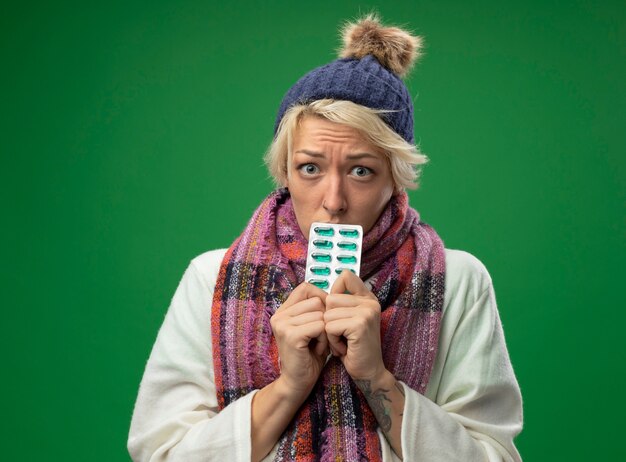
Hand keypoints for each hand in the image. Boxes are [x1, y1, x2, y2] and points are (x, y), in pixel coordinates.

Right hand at [270, 282, 328, 397]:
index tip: (324, 317)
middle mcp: (279, 315)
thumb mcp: (311, 327)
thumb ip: (314, 309)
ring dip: (325, 331)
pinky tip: (317, 350)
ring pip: (320, 314)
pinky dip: (324, 339)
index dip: (321, 298)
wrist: (299, 382)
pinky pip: (320, 326)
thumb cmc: (309, 354)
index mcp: (283, 311)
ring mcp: (283, 324)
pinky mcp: (291, 335)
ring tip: (317, 344)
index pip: (306, 288)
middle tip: (319, 337)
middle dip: (325, 318)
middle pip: (315, 300)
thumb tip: (331, 293)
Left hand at [324, 270, 385, 381]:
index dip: (334, 292)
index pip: (345, 276)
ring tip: (343, 342)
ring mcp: (366, 312)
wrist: (368, 372)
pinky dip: (332, 341)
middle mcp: (370, 302)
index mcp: (368, 298)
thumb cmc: (354, 347)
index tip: (337, 311)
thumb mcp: (349, 320)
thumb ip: (342, 303)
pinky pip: (330, 327)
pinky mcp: (359, 324)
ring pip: (328, 314)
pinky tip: (344, 348)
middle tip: (342, 335)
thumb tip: (321, 291)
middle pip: (330, 299)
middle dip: (329, 320)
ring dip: (330, 333)